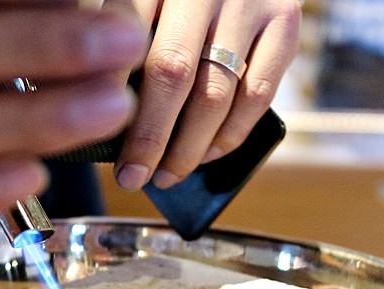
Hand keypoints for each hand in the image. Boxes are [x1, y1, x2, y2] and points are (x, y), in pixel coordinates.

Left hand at [111, 0, 299, 190]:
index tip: (98, 138)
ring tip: (167, 174)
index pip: (126, 42)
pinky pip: (257, 96)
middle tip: (133, 176)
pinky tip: (207, 154)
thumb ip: (125, 47)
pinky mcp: (285, 22)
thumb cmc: (179, 0)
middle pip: (172, 73)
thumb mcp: (146, 3)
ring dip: (188, 148)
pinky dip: (229, 136)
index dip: (110, 97)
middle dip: (150, 137)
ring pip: (216, 95)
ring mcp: (249, 3)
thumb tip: (107, 116)